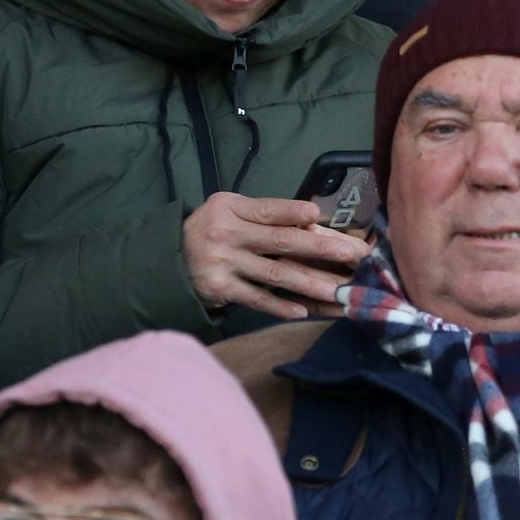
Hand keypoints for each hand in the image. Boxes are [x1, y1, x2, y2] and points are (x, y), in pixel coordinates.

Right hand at [181, 192, 371, 319]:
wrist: (169, 258)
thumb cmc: (212, 228)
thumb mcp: (229, 209)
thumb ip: (263, 213)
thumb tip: (309, 221)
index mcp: (231, 209)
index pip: (268, 210)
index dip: (292, 212)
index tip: (318, 216)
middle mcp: (227, 235)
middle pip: (280, 242)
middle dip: (318, 248)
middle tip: (350, 254)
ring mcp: (224, 264)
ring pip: (274, 275)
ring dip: (309, 283)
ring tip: (337, 290)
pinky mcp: (221, 289)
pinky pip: (256, 298)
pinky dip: (279, 306)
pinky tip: (303, 310)